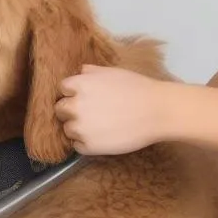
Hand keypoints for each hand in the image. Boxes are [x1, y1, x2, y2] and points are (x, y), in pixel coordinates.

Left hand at [55, 64, 172, 154]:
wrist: (157, 112)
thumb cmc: (137, 88)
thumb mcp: (112, 71)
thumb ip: (91, 72)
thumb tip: (80, 72)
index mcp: (78, 85)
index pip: (62, 89)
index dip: (73, 93)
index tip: (85, 97)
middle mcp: (74, 106)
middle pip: (60, 110)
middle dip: (72, 110)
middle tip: (91, 112)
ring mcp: (80, 128)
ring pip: (67, 129)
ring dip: (78, 128)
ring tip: (99, 126)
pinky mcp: (89, 146)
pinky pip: (77, 146)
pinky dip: (86, 143)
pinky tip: (102, 137)